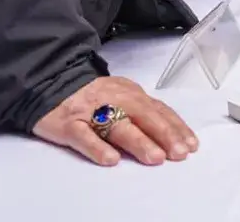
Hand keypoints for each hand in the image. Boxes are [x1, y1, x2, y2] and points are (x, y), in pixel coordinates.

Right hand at [33, 77, 197, 166]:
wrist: (49, 80)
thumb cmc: (91, 94)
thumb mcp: (122, 95)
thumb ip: (143, 111)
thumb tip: (173, 132)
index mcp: (130, 93)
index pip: (158, 110)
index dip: (175, 127)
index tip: (190, 144)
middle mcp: (114, 99)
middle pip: (143, 116)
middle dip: (163, 134)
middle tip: (178, 153)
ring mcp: (90, 111)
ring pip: (117, 126)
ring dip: (138, 142)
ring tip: (154, 157)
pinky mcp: (67, 123)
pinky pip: (83, 136)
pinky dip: (97, 147)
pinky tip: (111, 159)